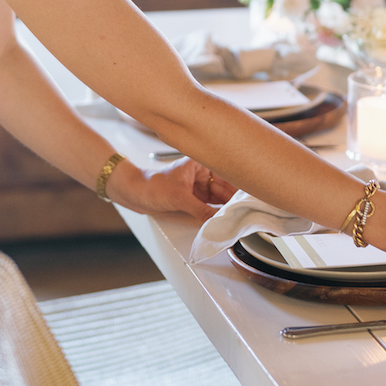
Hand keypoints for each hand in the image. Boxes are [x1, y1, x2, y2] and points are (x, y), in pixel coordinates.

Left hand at [106, 158, 237, 223]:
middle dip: (234, 199)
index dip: (239, 184)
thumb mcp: (179, 198)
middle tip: (249, 211)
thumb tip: (217, 222)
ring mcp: (198, 186)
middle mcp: (202, 173)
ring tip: (239, 216)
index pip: (226, 173)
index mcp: (200, 163)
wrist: (134, 194)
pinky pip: (211, 206)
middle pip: (225, 187)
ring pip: (220, 198)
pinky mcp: (194, 198)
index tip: (251, 194)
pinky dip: (217, 212)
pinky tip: (225, 218)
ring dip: (227, 207)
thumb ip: (201, 210)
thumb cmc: (151, 186)